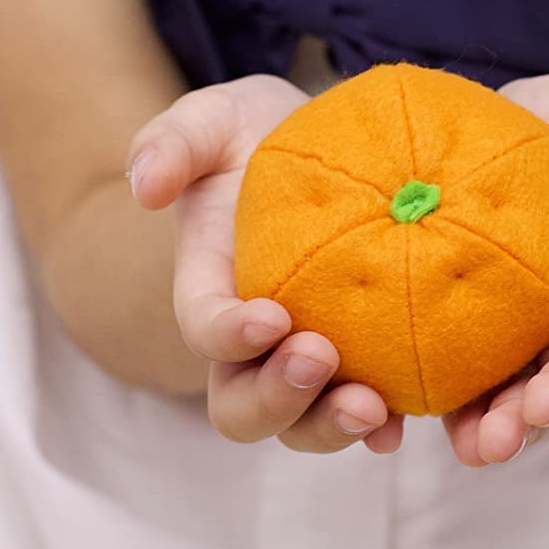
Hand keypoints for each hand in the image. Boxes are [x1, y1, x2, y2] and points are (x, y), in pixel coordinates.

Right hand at [126, 77, 406, 455]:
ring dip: (328, 426)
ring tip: (370, 406)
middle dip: (276, 398)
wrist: (322, 145)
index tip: (272, 316)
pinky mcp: (361, 359)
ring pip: (300, 425)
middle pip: (242, 407)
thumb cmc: (256, 134)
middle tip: (320, 356)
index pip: (206, 330)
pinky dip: (379, 429)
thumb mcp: (213, 119)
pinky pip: (363, 415)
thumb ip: (173, 143)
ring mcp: (305, 357)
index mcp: (211, 289)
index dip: (231, 335)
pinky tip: (402, 422)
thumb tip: (146, 186)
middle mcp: (253, 342)